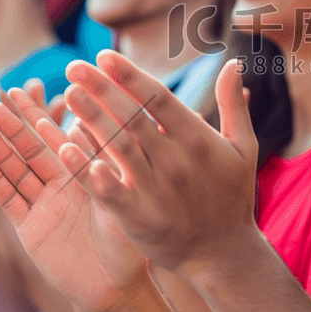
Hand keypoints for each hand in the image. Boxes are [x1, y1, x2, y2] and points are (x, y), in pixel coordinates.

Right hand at [0, 87, 148, 311]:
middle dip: (14, 125)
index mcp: (87, 172)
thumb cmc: (130, 244)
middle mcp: (63, 183)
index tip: (24, 90)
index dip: (41, 114)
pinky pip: (7, 197)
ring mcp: (44, 203)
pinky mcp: (29, 226)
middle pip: (33, 148)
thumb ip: (104, 172)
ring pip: (15, 170)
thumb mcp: (121, 202)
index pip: (59, 136)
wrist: (116, 287)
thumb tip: (92, 137)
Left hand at [57, 50, 257, 279]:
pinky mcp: (139, 218)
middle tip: (74, 67)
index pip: (159, 100)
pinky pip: (109, 190)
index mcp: (199, 140)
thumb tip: (234, 65)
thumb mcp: (244, 148)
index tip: (104, 56)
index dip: (130, 77)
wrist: (223, 255)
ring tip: (68, 94)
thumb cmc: (232, 196)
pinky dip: (88, 170)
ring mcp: (157, 191)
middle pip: (133, 118)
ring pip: (118, 148)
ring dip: (91, 120)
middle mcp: (177, 162)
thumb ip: (234, 105)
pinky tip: (66, 149)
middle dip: (102, 90)